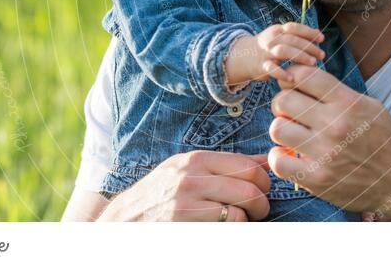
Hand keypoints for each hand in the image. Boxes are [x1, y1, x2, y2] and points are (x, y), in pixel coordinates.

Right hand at [97, 151, 270, 221]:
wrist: (124, 220)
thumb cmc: (161, 194)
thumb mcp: (188, 170)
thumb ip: (226, 165)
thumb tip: (265, 160)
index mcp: (196, 160)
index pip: (247, 166)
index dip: (263, 181)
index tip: (261, 190)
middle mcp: (192, 177)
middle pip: (249, 188)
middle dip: (262, 203)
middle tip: (259, 211)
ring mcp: (187, 203)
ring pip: (241, 211)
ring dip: (248, 220)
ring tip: (241, 221)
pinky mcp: (184, 224)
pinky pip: (226, 228)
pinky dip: (233, 231)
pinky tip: (224, 230)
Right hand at [255, 22, 325, 79]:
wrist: (243, 57)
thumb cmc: (268, 47)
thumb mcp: (280, 37)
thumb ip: (298, 35)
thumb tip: (319, 33)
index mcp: (277, 31)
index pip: (294, 27)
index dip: (308, 32)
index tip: (321, 38)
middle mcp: (271, 40)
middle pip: (292, 39)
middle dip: (309, 47)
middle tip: (321, 55)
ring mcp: (265, 53)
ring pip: (283, 51)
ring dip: (299, 56)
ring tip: (313, 63)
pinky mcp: (261, 66)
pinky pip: (271, 69)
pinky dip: (282, 73)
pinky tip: (292, 79)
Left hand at [267, 64, 390, 215]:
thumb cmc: (380, 137)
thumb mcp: (365, 104)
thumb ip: (332, 90)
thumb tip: (293, 76)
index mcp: (348, 102)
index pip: (303, 75)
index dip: (292, 77)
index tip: (295, 86)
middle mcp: (335, 125)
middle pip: (283, 100)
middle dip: (283, 104)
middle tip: (291, 113)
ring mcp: (326, 153)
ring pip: (277, 129)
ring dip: (282, 130)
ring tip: (293, 135)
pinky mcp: (318, 179)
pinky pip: (278, 162)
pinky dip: (279, 158)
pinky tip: (290, 156)